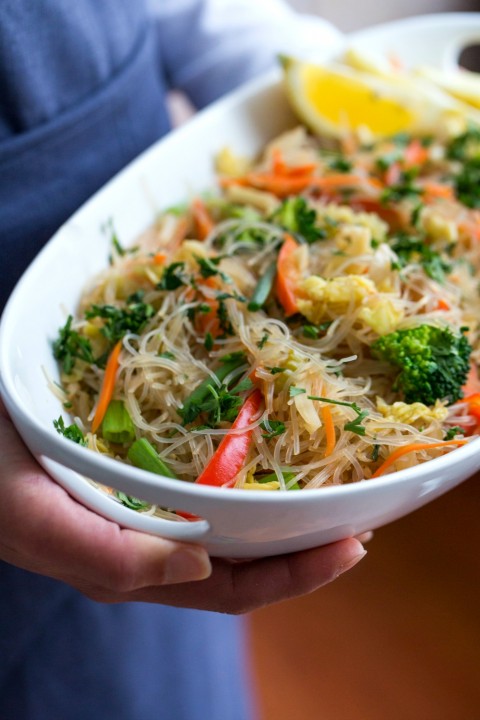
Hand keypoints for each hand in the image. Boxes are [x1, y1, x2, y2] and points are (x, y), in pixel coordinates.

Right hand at [0, 399, 365, 613]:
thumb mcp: (36, 518)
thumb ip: (110, 558)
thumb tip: (201, 571)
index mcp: (127, 567)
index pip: (228, 590)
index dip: (293, 577)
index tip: (351, 548)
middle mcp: (143, 545)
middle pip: (238, 564)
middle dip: (301, 551)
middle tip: (358, 522)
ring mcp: (141, 511)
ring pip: (225, 528)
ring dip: (279, 518)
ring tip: (327, 497)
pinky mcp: (134, 476)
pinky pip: (203, 491)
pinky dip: (243, 483)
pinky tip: (262, 462)